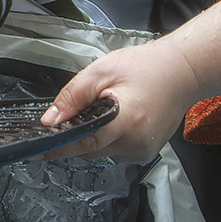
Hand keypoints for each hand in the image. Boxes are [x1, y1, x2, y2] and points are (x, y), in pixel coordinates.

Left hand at [39, 41, 201, 163]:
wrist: (183, 71)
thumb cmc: (147, 67)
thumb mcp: (101, 72)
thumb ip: (72, 97)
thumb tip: (51, 119)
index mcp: (124, 122)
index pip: (82, 143)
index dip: (57, 148)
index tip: (37, 152)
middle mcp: (136, 142)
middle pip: (90, 150)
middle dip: (78, 134)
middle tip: (84, 109)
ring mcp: (143, 150)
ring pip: (102, 153)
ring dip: (95, 138)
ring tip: (106, 110)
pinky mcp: (147, 152)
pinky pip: (116, 152)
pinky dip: (110, 139)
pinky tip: (117, 119)